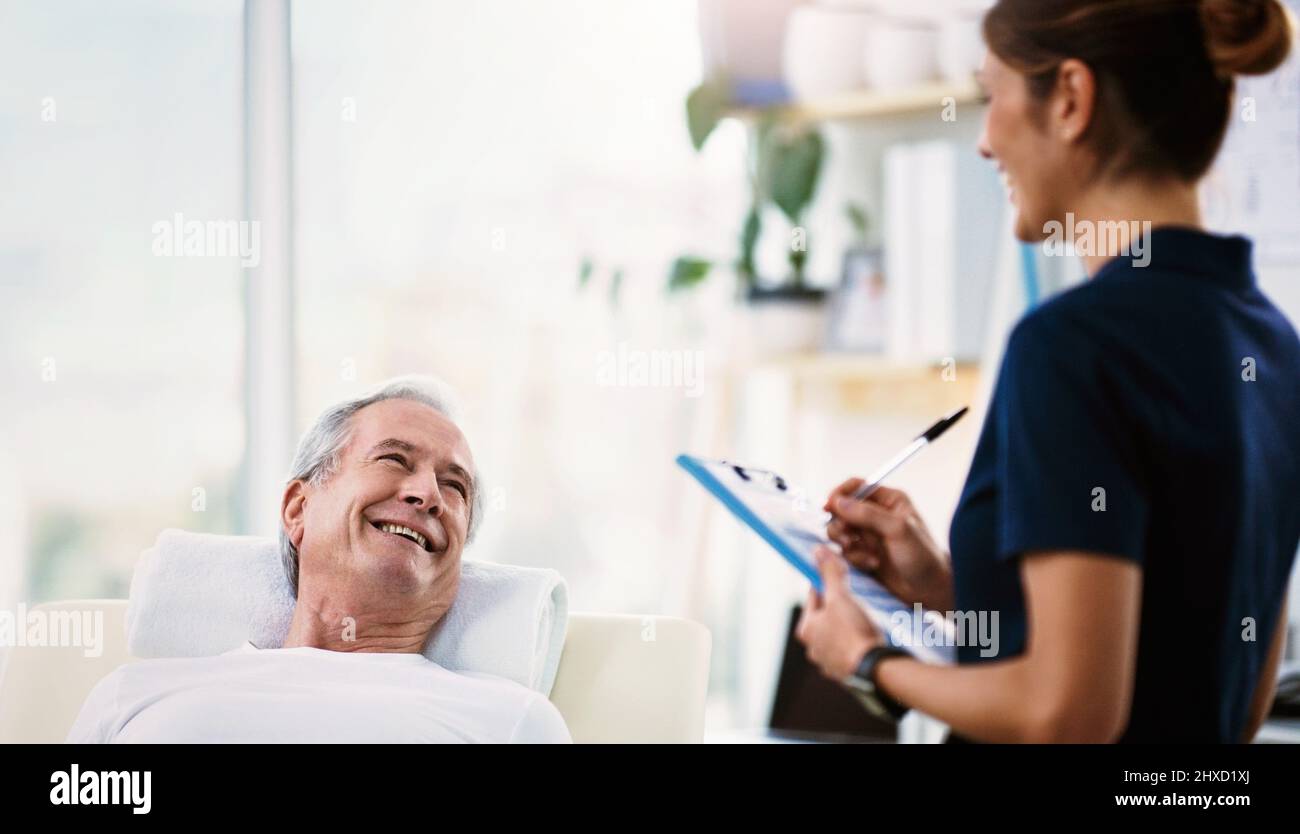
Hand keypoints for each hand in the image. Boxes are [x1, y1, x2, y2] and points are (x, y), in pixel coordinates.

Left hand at [795, 546, 883, 680]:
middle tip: (854, 593)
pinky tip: (869, 635)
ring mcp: (830, 662)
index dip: (826, 581)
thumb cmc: (852, 632)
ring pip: (838, 635)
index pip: (813, 597)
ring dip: (848, 624)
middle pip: (825, 617)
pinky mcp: (847, 673)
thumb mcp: (840, 597)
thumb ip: (830, 574)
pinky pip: (851, 650)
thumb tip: (818, 551)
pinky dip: (857, 642)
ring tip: (864, 614)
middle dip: (838, 605)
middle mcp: (814, 648)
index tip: (836, 572)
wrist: (874, 669)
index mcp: (806, 629)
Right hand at [824, 479, 952, 610]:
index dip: (839, 494)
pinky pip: (846, 551)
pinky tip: (873, 564)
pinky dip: (855, 558)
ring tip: (865, 555)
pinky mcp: (863, 553)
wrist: (929, 590)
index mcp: (889, 500)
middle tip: (848, 539)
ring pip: (840, 530)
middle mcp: (876, 515)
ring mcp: (869, 535)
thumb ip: (867, 514)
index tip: (828, 507)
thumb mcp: (897, 530)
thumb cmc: (922, 556)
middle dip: (840, 524)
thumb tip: (837, 502)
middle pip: (842, 509)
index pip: (855, 486)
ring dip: (847, 543)